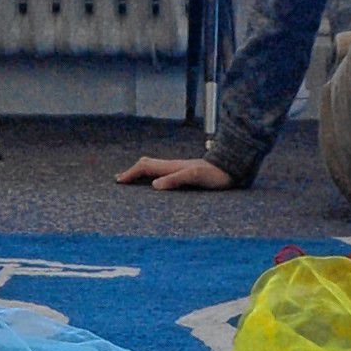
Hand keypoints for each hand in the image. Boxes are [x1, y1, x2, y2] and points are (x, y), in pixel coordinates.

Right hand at [117, 154, 235, 191]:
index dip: (131, 173)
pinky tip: (156, 183)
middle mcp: (173, 166)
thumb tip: (153, 185)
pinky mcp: (185, 173)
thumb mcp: (194, 176)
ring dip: (141, 173)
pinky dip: (153, 176)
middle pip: (147, 165)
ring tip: (132, 179)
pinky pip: (163, 173)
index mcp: (171, 166)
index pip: (145, 167)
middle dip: (132, 171)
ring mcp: (179, 169)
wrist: (231, 168)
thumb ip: (175, 179)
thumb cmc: (214, 174)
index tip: (119, 181)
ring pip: (154, 168)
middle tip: (120, 179)